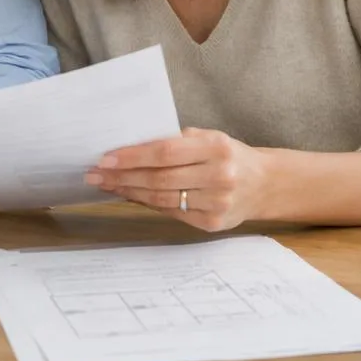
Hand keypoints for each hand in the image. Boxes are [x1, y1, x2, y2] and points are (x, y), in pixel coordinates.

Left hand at [85, 127, 267, 232]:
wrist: (265, 183)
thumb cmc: (228, 155)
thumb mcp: (209, 137)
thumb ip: (175, 141)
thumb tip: (129, 147)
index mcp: (216, 148)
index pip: (165, 152)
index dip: (133, 156)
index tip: (105, 157)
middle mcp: (219, 176)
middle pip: (160, 179)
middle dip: (123, 176)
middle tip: (95, 174)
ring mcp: (217, 203)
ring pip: (162, 199)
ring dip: (129, 191)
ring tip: (106, 185)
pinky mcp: (212, 223)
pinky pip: (171, 212)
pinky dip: (147, 204)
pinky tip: (130, 195)